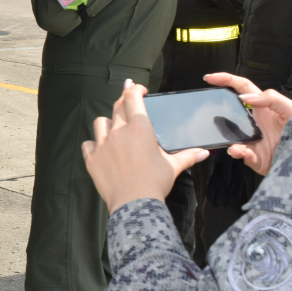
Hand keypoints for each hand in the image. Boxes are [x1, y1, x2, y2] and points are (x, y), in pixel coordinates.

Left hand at [82, 80, 208, 213]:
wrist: (134, 202)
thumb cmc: (155, 182)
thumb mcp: (173, 166)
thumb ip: (187, 156)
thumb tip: (203, 152)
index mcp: (139, 128)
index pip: (133, 98)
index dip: (134, 89)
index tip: (137, 88)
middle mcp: (119, 132)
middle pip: (117, 107)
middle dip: (123, 101)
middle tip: (128, 101)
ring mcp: (103, 144)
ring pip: (100, 122)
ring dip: (107, 123)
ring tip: (114, 128)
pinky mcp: (92, 158)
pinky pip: (88, 144)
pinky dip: (94, 144)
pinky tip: (100, 149)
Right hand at [203, 73, 291, 175]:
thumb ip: (271, 98)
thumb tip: (246, 97)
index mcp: (264, 107)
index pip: (242, 88)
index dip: (226, 80)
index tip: (210, 78)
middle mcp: (255, 123)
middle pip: (230, 115)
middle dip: (217, 116)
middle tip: (208, 117)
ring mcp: (254, 140)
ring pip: (233, 138)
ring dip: (230, 142)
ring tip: (235, 147)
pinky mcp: (257, 157)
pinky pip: (244, 156)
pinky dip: (242, 155)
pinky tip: (244, 153)